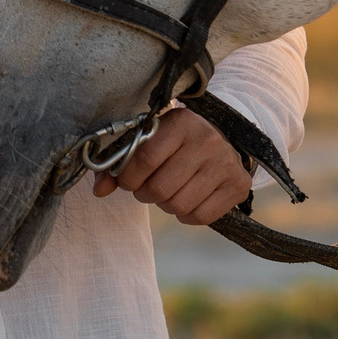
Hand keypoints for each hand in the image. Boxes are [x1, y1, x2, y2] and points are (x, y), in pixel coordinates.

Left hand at [90, 106, 252, 224]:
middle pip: (160, 188)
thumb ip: (120, 161)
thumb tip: (99, 190)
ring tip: (167, 192)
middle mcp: (207, 139)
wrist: (223, 138)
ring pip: (179, 205)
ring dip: (165, 205)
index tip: (125, 180)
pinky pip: (200, 216)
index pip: (144, 159)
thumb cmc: (175, 142)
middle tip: (147, 188)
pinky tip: (186, 200)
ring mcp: (226, 163)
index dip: (127, 178)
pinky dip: (185, 216)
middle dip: (145, 194)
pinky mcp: (238, 185)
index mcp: (181, 122)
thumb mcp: (149, 140)